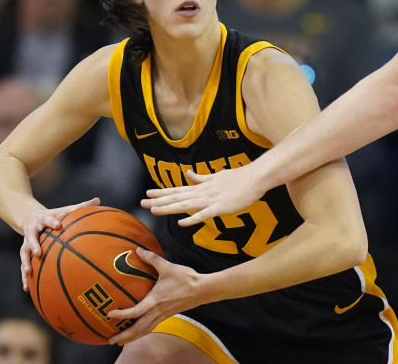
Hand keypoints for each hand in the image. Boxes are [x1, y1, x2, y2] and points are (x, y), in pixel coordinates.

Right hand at [20, 197, 99, 290]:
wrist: (32, 218)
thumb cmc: (54, 216)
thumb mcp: (65, 210)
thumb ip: (81, 206)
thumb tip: (98, 200)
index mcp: (44, 219)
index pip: (48, 219)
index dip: (52, 221)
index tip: (58, 225)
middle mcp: (33, 231)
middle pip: (31, 238)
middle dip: (34, 244)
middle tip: (38, 252)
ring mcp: (26, 243)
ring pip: (24, 253)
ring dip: (26, 262)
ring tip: (28, 271)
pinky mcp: (24, 253)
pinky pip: (24, 265)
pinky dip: (25, 277)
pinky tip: (27, 288)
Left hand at [107, 248, 202, 344]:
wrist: (202, 289)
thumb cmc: (186, 279)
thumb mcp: (167, 267)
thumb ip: (152, 258)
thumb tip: (138, 250)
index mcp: (155, 300)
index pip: (135, 312)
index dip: (122, 314)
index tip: (110, 314)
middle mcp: (157, 311)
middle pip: (138, 329)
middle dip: (124, 336)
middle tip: (110, 340)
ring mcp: (163, 315)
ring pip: (145, 331)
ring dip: (132, 338)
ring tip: (120, 342)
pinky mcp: (167, 316)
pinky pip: (151, 328)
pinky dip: (142, 332)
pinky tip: (138, 332)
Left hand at [141, 166, 262, 225]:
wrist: (255, 178)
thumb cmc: (238, 178)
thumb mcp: (216, 176)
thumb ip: (201, 178)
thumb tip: (189, 175)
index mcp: (201, 187)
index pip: (177, 190)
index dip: (162, 193)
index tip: (148, 194)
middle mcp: (202, 193)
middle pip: (177, 197)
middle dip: (159, 201)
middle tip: (142, 203)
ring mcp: (210, 200)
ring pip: (185, 205)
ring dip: (169, 208)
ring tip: (154, 210)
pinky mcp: (220, 207)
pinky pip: (204, 214)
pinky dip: (192, 218)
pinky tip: (182, 223)